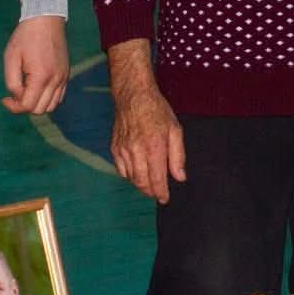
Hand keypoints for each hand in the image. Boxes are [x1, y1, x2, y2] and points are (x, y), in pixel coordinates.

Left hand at [2, 15, 68, 114]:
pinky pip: (59, 96)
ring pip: (52, 106)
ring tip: (26, 92)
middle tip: (14, 95)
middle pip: (40, 110)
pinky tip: (37, 88)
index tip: (5, 98)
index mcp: (41, 77)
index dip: (14, 107)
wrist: (45, 19)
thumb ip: (12, 82)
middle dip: (24, 107)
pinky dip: (48, 98)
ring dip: (37, 104)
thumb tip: (17, 96)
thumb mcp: (11, 58)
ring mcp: (63, 77)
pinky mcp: (66, 74)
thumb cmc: (25, 37)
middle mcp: (56, 80)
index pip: (28, 106)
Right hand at [110, 80, 185, 204]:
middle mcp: (136, 150)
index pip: (156, 178)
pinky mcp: (114, 148)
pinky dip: (129, 175)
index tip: (164, 199)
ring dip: (141, 184)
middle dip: (150, 191)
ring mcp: (123, 150)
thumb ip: (178, 155)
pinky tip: (138, 169)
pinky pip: (121, 170)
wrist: (133, 95)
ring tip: (149, 181)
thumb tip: (179, 177)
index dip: (161, 192)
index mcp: (154, 146)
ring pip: (131, 178)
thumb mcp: (175, 129)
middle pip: (142, 182)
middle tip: (157, 193)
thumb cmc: (156, 110)